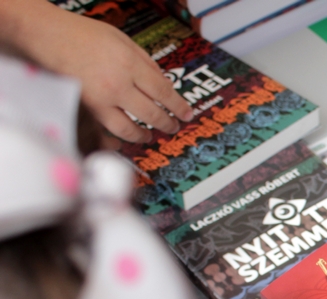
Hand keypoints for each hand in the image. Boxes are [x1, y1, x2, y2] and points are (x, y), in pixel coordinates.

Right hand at [10, 0, 192, 142]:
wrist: (45, 36)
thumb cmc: (83, 35)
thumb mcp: (121, 39)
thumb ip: (145, 61)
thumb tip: (163, 83)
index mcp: (129, 65)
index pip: (163, 92)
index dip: (178, 106)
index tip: (187, 114)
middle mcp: (116, 85)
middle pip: (151, 114)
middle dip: (166, 123)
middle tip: (173, 127)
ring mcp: (98, 100)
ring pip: (128, 130)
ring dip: (142, 136)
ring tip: (149, 136)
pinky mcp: (82, 109)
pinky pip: (104, 132)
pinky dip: (115, 139)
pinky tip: (122, 141)